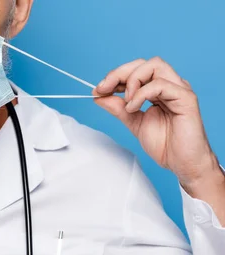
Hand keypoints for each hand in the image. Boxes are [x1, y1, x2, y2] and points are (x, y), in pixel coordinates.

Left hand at [93, 57, 221, 190]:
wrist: (181, 163)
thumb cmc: (164, 144)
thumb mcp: (133, 122)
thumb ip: (118, 108)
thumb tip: (99, 96)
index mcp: (158, 89)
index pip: (136, 70)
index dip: (115, 76)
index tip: (98, 90)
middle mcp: (170, 85)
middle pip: (144, 63)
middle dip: (119, 73)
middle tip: (103, 89)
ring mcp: (179, 89)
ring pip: (154, 65)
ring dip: (132, 80)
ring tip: (126, 102)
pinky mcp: (186, 98)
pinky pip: (160, 85)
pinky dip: (141, 94)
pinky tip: (133, 108)